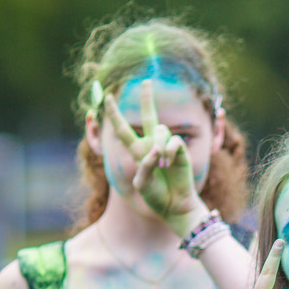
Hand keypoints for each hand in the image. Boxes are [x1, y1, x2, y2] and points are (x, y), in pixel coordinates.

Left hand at [105, 80, 203, 224]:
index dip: (114, 114)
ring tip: (163, 164)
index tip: (108, 97)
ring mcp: (167, 147)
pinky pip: (173, 141)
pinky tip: (170, 162)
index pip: (123, 129)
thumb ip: (145, 166)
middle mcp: (151, 145)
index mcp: (137, 151)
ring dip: (159, 145)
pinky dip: (169, 151)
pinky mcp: (180, 151)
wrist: (174, 206)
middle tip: (146, 81)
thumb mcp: (142, 183)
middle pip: (148, 115)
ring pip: (160, 129)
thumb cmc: (156, 197)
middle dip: (147, 98)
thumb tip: (156, 150)